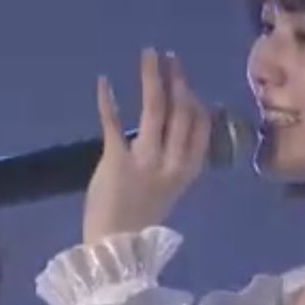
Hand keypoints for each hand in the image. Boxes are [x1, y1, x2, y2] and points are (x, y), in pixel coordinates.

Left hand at [82, 49, 211, 244]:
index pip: (200, 127)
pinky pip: (114, 123)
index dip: (195, 101)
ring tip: (150, 55)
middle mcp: (172, 161)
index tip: (186, 83)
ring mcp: (145, 159)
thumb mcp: (169, 190)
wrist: (115, 249)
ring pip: (155, 109)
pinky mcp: (116, 160)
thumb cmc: (139, 222)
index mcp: (188, 170)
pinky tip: (104, 81)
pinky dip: (108, 100)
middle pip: (181, 111)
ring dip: (152, 78)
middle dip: (177, 80)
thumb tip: (173, 131)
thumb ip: (175, 162)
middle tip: (170, 58)